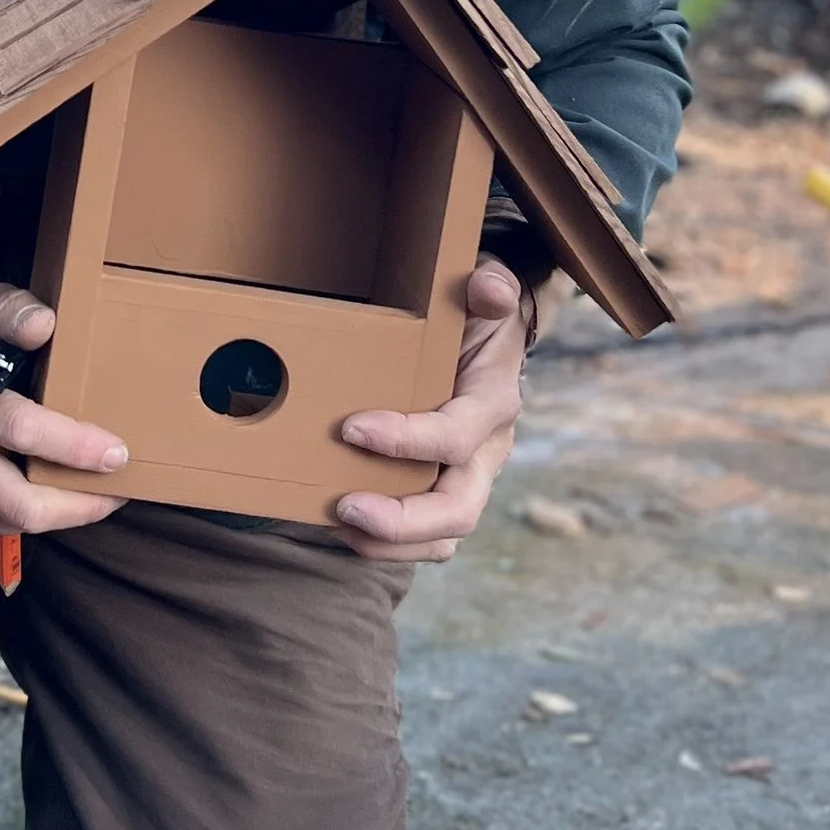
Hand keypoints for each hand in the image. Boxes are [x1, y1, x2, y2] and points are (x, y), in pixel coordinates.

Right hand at [0, 282, 129, 541]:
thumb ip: (12, 310)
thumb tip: (43, 324)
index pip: (21, 430)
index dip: (75, 446)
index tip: (118, 451)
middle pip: (22, 501)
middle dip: (81, 500)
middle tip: (121, 485)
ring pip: (20, 521)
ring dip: (70, 510)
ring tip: (102, 487)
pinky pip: (8, 526)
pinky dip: (45, 514)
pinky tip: (62, 490)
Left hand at [331, 261, 529, 566]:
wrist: (488, 338)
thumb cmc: (475, 313)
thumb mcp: (485, 288)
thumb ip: (489, 286)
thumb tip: (489, 290)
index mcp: (493, 402)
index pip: (458, 435)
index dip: (409, 440)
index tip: (351, 428)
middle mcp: (486, 451)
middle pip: (459, 508)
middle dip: (403, 520)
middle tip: (345, 508)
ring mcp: (468, 478)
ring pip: (443, 536)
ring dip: (390, 542)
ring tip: (336, 524)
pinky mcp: (446, 492)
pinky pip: (426, 539)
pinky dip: (387, 544)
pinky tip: (339, 526)